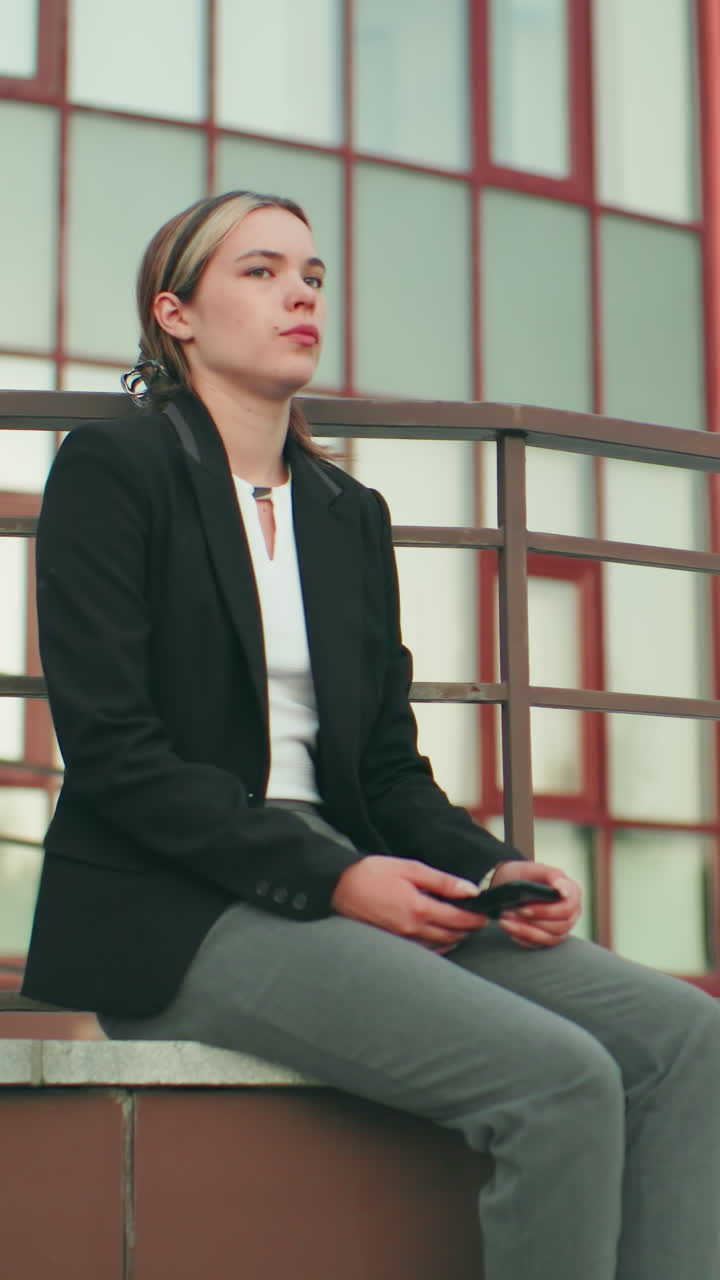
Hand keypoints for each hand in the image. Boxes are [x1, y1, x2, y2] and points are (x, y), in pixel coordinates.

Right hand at [331, 856, 488, 952]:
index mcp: (419, 909)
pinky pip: (425, 950)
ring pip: (440, 946)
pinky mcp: (394, 943)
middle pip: (453, 936)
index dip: (476, 918)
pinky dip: (439, 944)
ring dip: (456, 937)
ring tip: (464, 926)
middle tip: (479, 919)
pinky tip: (442, 935)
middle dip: (469, 929)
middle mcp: (412, 929)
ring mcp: (403, 940)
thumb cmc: (374, 873)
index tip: (486, 913)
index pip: (459, 920)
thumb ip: (443, 882)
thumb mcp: (411, 869)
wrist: (341, 886)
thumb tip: (471, 890)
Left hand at [489, 861, 581, 948]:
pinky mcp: (549, 938)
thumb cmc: (523, 875)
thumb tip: (562, 888)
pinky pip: (539, 945)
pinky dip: (523, 939)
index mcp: (572, 893)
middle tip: (509, 913)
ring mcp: (562, 927)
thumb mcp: (533, 869)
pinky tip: (510, 929)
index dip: (546, 911)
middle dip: (532, 921)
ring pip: (550, 938)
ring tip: (505, 922)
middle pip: (560, 926)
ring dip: (525, 931)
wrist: (509, 883)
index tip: (523, 909)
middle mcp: (572, 912)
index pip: (566, 908)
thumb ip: (551, 875)